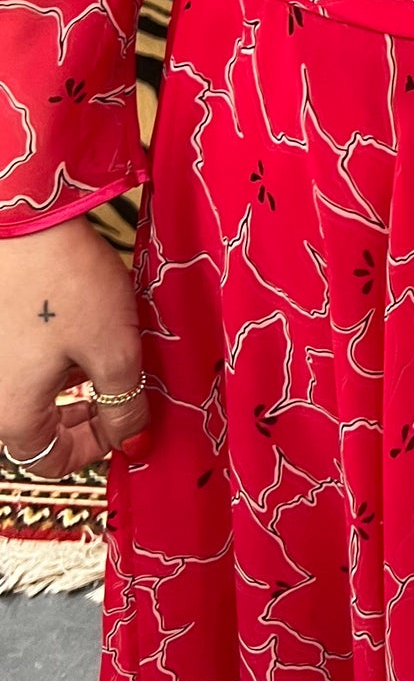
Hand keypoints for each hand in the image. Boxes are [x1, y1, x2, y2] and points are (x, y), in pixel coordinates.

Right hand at [0, 217, 151, 480]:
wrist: (20, 219)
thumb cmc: (65, 282)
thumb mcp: (113, 348)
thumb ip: (124, 404)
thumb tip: (133, 443)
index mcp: (11, 411)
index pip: (50, 462)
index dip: (96, 450)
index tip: (128, 425)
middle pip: (37, 430)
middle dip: (84, 418)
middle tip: (121, 393)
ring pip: (28, 395)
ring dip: (69, 387)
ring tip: (103, 354)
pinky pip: (19, 363)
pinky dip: (51, 359)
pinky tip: (76, 329)